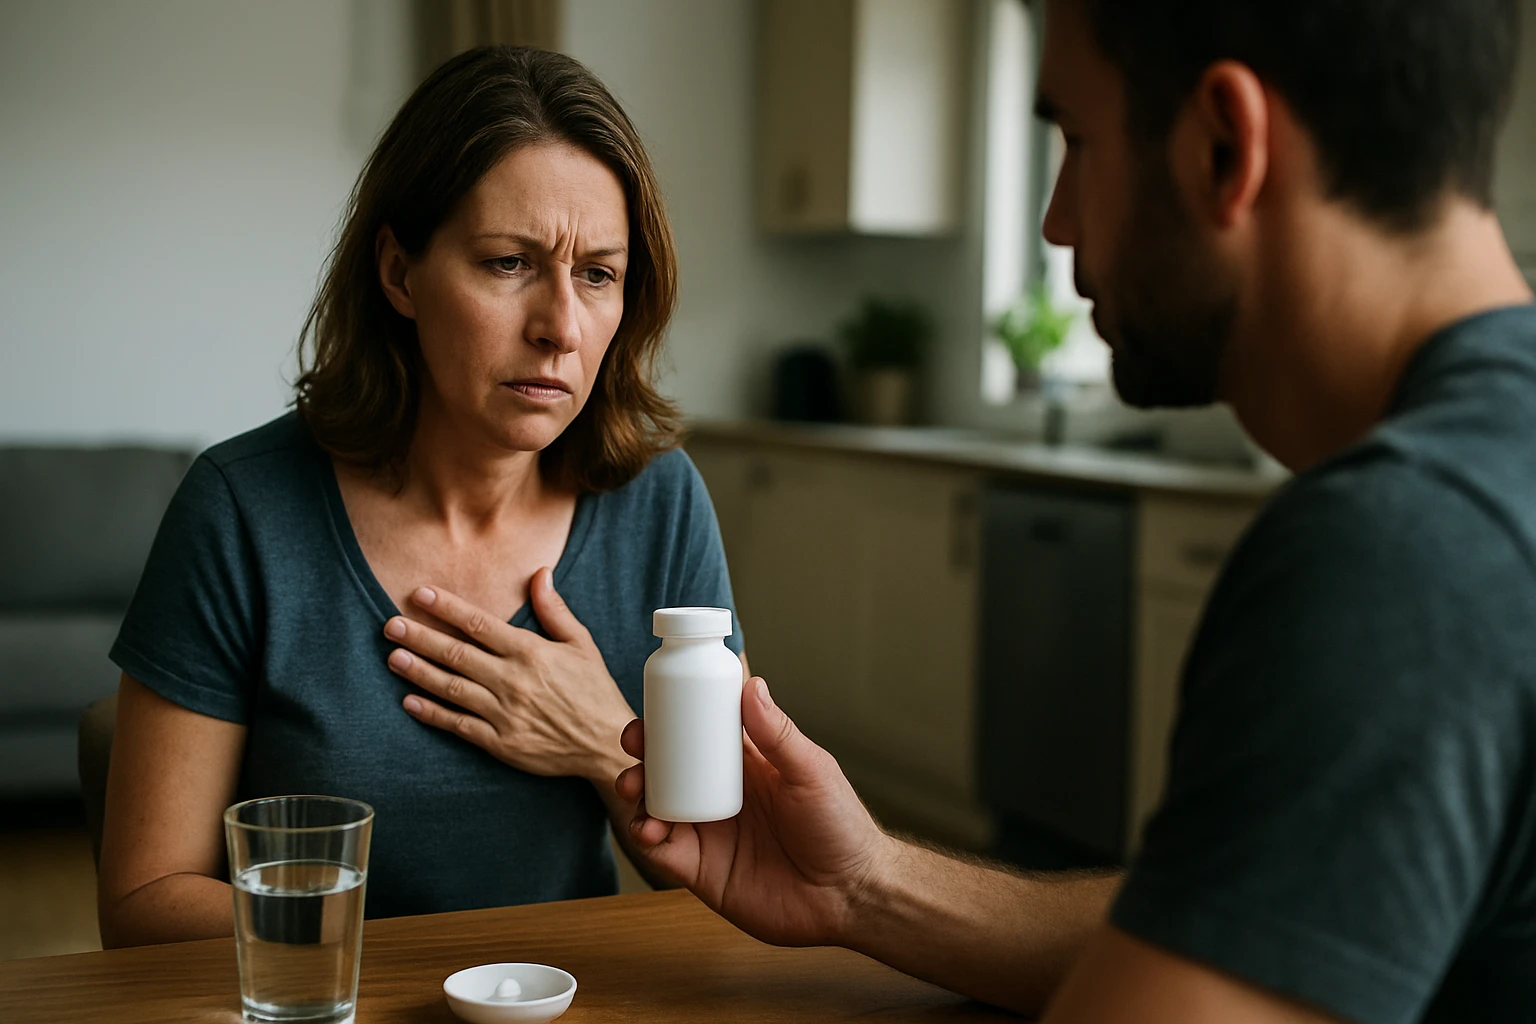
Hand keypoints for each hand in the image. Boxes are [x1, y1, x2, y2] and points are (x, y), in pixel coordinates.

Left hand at [383, 567, 634, 783]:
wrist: (606, 743)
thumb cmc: (594, 690)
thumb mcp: (581, 644)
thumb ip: (554, 609)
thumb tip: (539, 573)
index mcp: (531, 653)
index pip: (480, 624)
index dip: (447, 608)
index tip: (420, 594)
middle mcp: (513, 681)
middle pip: (457, 654)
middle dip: (420, 637)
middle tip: (390, 625)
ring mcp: (504, 713)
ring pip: (451, 688)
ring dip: (419, 672)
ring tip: (393, 658)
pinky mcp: (500, 743)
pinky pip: (458, 726)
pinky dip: (432, 714)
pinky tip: (409, 702)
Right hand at [616, 676, 894, 947]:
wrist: (849, 896)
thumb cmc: (841, 827)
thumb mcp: (811, 771)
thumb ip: (778, 733)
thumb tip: (752, 684)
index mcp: (748, 764)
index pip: (703, 732)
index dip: (675, 716)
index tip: (656, 702)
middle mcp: (722, 794)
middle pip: (669, 765)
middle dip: (644, 750)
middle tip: (634, 741)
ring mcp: (709, 831)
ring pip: (658, 803)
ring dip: (637, 790)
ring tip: (634, 786)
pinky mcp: (700, 869)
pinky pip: (663, 850)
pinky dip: (645, 835)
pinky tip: (647, 827)